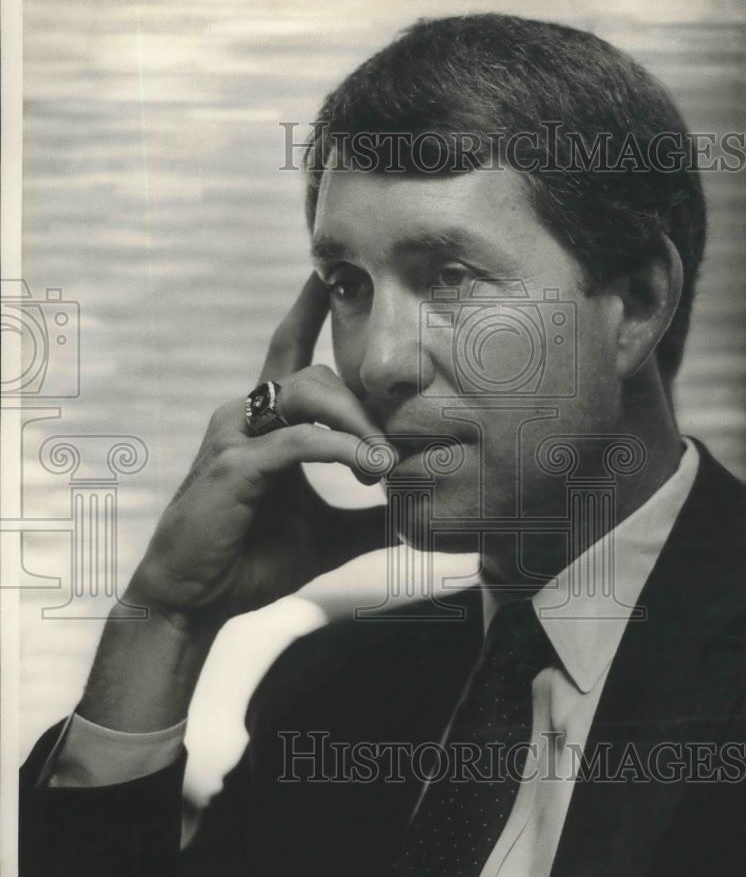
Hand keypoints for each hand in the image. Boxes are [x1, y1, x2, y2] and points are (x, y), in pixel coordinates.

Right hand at [126, 273, 391, 628]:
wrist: (195, 601)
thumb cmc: (251, 561)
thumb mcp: (328, 537)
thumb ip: (370, 521)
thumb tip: (418, 518)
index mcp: (263, 423)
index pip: (289, 350)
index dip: (308, 309)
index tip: (332, 275)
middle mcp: (245, 416)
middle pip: (317, 374)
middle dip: (364, 406)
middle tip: (391, 456)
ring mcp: (235, 436)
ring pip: (308, 392)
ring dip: (356, 422)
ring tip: (383, 464)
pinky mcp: (234, 465)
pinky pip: (297, 439)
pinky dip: (338, 448)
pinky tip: (366, 465)